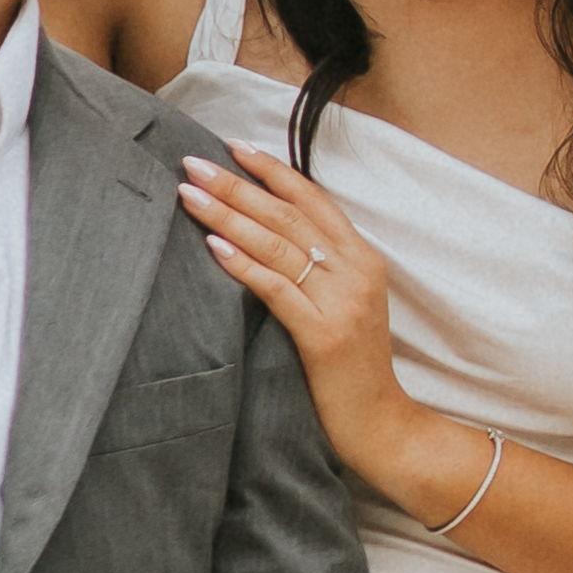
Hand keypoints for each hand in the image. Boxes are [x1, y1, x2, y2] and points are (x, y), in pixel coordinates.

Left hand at [177, 139, 404, 443]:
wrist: (382, 425)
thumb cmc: (353, 370)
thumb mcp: (346, 306)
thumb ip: (319, 270)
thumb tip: (265, 235)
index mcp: (364, 260)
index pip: (313, 200)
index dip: (273, 171)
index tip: (233, 147)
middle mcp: (356, 272)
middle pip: (288, 215)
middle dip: (237, 185)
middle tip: (194, 162)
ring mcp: (342, 302)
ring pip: (278, 244)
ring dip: (229, 215)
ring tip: (190, 194)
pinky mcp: (323, 335)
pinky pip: (276, 288)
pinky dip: (243, 264)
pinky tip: (214, 245)